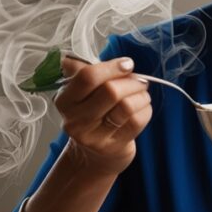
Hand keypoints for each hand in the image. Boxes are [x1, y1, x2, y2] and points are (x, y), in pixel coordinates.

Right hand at [54, 56, 151, 174]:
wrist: (94, 154)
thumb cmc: (93, 114)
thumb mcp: (81, 93)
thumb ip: (82, 71)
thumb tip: (79, 57)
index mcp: (65, 100)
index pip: (87, 77)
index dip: (112, 67)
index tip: (127, 64)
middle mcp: (75, 120)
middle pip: (111, 91)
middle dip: (131, 81)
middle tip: (139, 80)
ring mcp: (94, 136)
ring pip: (127, 106)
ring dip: (141, 95)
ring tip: (142, 93)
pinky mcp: (113, 146)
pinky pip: (137, 120)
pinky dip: (145, 109)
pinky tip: (142, 107)